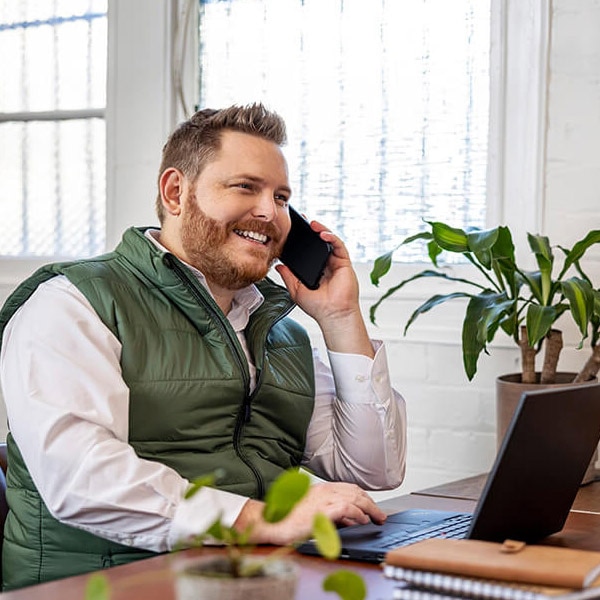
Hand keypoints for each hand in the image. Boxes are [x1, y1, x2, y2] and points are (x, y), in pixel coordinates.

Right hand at [235, 482, 386, 545]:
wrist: (273, 522)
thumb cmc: (288, 518)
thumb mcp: (313, 512)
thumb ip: (331, 514)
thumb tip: (349, 520)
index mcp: (321, 489)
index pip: (349, 488)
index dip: (364, 497)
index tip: (371, 506)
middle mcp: (324, 491)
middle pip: (355, 492)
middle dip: (370, 503)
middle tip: (379, 514)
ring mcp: (324, 499)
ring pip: (354, 498)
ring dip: (369, 508)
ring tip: (377, 517)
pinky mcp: (322, 510)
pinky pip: (347, 509)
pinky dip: (357, 514)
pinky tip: (363, 520)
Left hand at [275, 221, 373, 356]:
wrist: (332, 315)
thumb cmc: (318, 307)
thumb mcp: (296, 290)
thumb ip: (288, 277)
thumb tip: (279, 266)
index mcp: (315, 270)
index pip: (309, 251)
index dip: (302, 240)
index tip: (292, 231)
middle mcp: (326, 264)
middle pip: (319, 243)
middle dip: (312, 230)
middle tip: (302, 221)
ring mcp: (336, 263)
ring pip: (330, 241)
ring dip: (322, 230)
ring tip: (312, 225)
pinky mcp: (345, 263)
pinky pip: (339, 246)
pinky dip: (332, 238)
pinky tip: (323, 234)